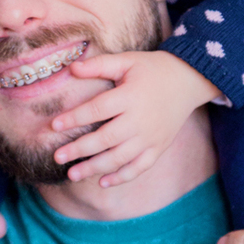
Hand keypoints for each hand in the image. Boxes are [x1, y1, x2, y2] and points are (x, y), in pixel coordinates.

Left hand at [50, 49, 220, 186]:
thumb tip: (71, 68)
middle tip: (57, 157)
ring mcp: (150, 137)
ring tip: (72, 175)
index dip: (75, 118)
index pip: (97, 109)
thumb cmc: (152, 69)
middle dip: (79, 149)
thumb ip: (99, 65)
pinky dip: (122, 177)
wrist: (188, 81)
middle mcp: (140, 120)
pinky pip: (139, 167)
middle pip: (105, 139)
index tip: (54, 126)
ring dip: (94, 168)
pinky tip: (102, 182)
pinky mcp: (158, 148)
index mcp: (130, 96)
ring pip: (119, 158)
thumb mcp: (127, 61)